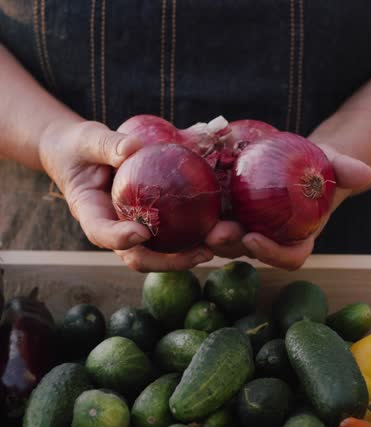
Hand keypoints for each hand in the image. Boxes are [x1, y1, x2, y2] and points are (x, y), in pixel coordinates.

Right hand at [39, 119, 212, 271]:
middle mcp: (111, 228)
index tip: (141, 232)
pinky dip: (187, 238)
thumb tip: (133, 147)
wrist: (79, 156)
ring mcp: (130, 229)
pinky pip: (166, 237)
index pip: (101, 233)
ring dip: (183, 257)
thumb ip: (108, 144)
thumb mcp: (88, 140)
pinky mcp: (146, 223)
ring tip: (211, 250)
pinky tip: (211, 230)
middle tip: (197, 254)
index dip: (119, 238)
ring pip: (155, 254)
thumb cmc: (79, 148)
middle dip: (166, 261)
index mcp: (90, 212)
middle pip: (136, 256)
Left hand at [206, 144, 370, 269]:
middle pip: (249, 251)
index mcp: (296, 237)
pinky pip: (211, 220)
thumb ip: (344, 169)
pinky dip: (199, 217)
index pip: (288, 256)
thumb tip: (365, 173)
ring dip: (210, 235)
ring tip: (197, 221)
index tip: (256, 239)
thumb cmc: (316, 165)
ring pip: (225, 241)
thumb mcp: (330, 162)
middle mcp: (269, 239)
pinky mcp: (227, 214)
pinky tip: (183, 206)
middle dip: (232, 246)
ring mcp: (245, 228)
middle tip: (216, 233)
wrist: (296, 159)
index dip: (273, 254)